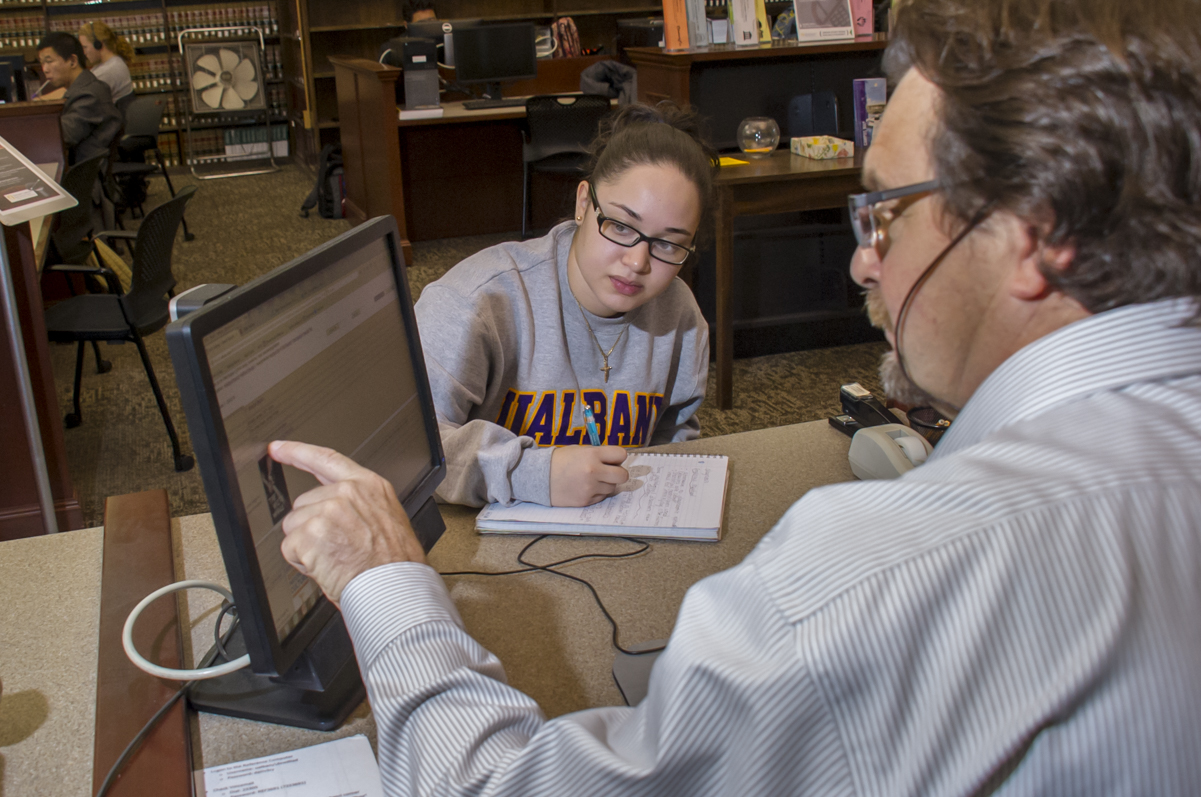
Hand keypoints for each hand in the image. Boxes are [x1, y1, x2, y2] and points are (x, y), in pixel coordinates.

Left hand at [269, 440, 426, 606]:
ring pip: (294, 526)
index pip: (327, 460)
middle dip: (311, 527)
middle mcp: (347, 492)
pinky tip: (326, 566)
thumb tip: (333, 509)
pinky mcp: (311, 532)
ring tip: (336, 558)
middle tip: (337, 547)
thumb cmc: (396, 563)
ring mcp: (328, 510)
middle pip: (304, 503)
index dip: (298, 452)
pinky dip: (302, 563)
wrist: (395, 587)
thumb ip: (359, 506)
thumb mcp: (386, 520)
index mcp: (369, 486)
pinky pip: (290, 548)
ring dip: (307, 547)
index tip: (278, 448)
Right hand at [549, 445, 628, 506]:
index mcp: (592, 455)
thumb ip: (599, 454)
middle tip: (609, 472)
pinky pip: (601, 497)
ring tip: (592, 479)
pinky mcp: (586, 500)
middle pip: (623, 475)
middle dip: (618, 473)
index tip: (614, 459)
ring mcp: (590, 488)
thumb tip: (616, 460)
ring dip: (606, 483)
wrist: (540, 477)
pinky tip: (585, 487)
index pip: (621, 454)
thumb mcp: (579, 450)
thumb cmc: (560, 461)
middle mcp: (593, 472)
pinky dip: (597, 492)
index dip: (618, 457)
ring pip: (612, 487)